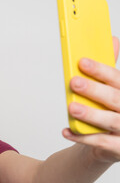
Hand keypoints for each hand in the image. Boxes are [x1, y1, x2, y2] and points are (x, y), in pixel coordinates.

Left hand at [62, 36, 119, 162]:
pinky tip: (66, 130)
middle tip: (74, 83)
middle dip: (94, 90)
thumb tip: (111, 39)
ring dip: (90, 114)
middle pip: (116, 99)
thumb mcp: (116, 89)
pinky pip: (102, 143)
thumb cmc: (114, 110)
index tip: (82, 62)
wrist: (117, 143)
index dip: (102, 70)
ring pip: (111, 121)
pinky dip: (83, 137)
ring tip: (72, 108)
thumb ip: (112, 71)